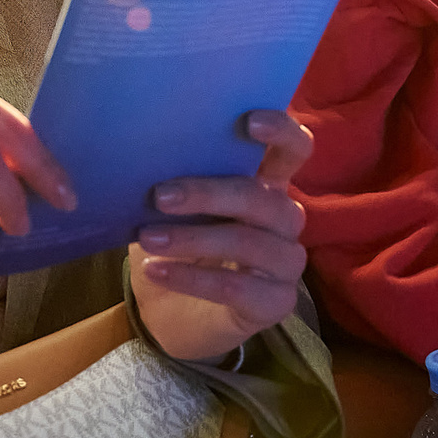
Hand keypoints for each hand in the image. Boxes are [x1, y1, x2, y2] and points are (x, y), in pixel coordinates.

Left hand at [130, 110, 311, 361]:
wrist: (167, 317)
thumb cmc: (173, 248)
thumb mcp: (169, 209)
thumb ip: (174, 178)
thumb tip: (141, 148)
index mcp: (266, 185)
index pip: (295, 149)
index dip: (281, 130)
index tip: (247, 120)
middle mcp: (284, 220)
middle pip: (264, 197)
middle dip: (209, 193)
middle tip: (159, 196)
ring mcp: (285, 264)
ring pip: (250, 242)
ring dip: (194, 238)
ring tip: (147, 239)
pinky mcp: (275, 304)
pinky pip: (237, 287)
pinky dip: (192, 277)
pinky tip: (156, 271)